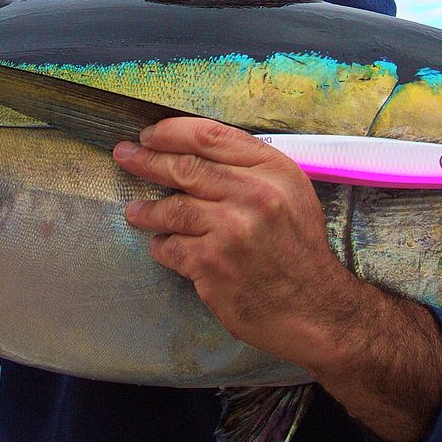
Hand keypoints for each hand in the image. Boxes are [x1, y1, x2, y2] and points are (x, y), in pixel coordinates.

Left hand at [113, 117, 362, 370]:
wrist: (316, 309)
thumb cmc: (300, 250)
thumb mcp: (291, 194)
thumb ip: (250, 169)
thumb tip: (194, 152)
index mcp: (273, 170)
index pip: (210, 135)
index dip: (172, 132)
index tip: (150, 135)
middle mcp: (253, 195)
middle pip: (184, 167)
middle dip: (146, 160)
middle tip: (125, 156)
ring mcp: (230, 231)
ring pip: (171, 208)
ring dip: (147, 209)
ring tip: (135, 211)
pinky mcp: (212, 265)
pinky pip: (171, 247)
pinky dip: (162, 245)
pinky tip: (163, 246)